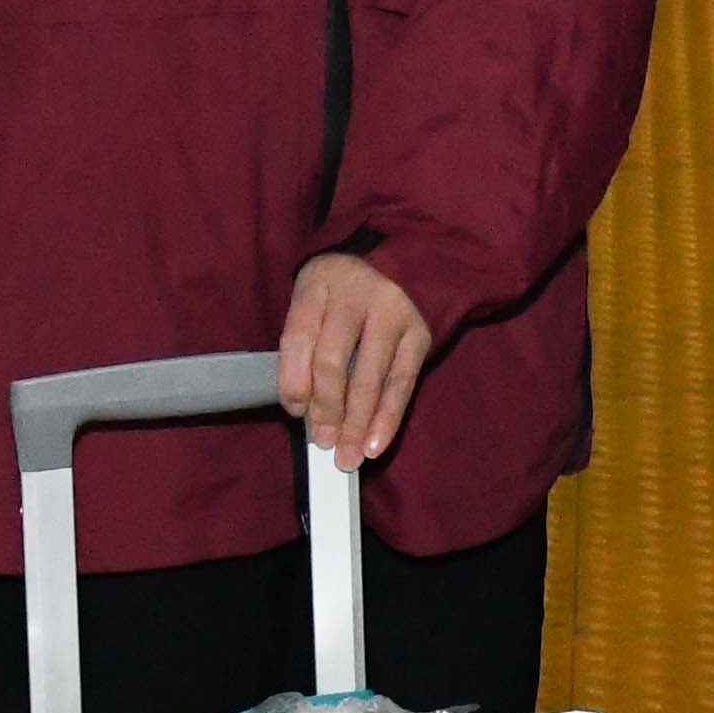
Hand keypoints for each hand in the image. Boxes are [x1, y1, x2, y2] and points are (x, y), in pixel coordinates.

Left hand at [278, 250, 437, 464]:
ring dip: (358, 424)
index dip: (293, 381)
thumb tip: (304, 405)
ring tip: (349, 456)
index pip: (299, 337)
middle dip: (326, 409)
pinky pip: (402, 382)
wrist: (401, 256)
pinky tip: (377, 443)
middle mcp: (355, 295)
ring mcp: (393, 313)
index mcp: (318, 283)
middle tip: (322, 442)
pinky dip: (389, 418)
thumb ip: (306, 340)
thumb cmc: (344, 287)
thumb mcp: (315, 295)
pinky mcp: (420, 332)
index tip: (294, 411)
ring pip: (370, 377)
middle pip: (334, 361)